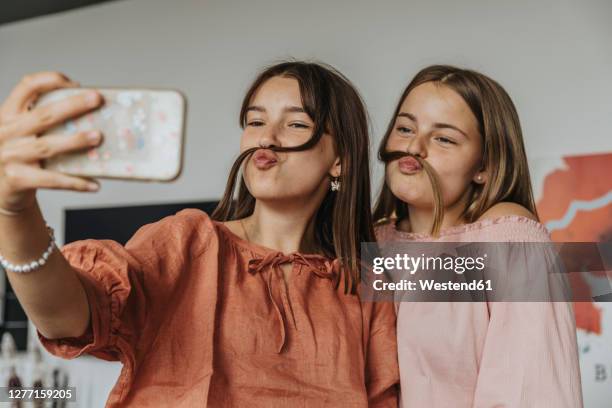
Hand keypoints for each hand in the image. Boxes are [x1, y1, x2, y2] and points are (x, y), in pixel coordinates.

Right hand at [0, 72, 104, 212]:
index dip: (50, 80)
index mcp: (8, 114)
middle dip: (72, 105)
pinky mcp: (16, 179)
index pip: (26, 87)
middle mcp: (5, 132)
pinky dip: (75, 182)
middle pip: (42, 115)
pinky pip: (51, 179)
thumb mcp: (21, 132)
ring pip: (47, 146)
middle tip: (97, 100)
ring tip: (98, 137)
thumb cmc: (18, 156)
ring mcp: (9, 156)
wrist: (0, 189)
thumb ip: (41, 120)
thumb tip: (89, 113)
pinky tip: (94, 184)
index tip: (75, 84)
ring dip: (75, 141)